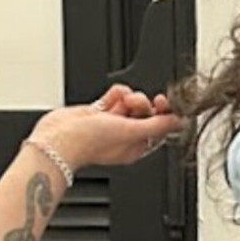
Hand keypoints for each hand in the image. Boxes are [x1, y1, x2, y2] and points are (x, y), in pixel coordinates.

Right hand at [30, 84, 186, 172]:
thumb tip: (180, 122)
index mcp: (137, 147)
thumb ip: (158, 126)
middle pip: (145, 113)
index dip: (164, 114)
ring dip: (128, 97)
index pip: (159, 128)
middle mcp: (125, 136)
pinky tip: (111, 97)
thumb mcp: (132, 132)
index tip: (165, 102)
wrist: (59, 137)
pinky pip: (115, 97)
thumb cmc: (91, 142)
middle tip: (135, 105)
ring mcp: (111, 123)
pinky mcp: (98, 111)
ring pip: (130, 102)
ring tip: (118, 103)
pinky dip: (115, 94)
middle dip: (142, 104)